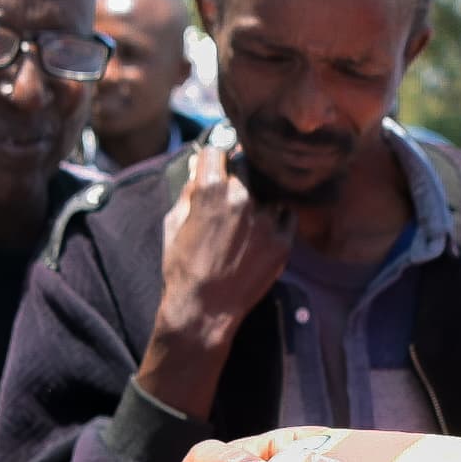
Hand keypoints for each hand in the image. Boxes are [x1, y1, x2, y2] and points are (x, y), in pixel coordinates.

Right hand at [152, 130, 292, 366]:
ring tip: (250, 214)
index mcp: (211, 190)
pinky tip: (264, 228)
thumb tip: (199, 166)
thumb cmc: (182, 268)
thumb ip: (188, 191)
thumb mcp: (173, 224)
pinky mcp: (284, 241)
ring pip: (269, 190)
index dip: (215, 157)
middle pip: (247, 164)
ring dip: (260, 196)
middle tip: (236, 185)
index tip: (217, 162)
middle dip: (239, 171)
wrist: (205, 311)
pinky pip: (287, 214)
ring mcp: (267, 219)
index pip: (217, 151)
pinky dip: (278, 217)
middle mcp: (243, 197)